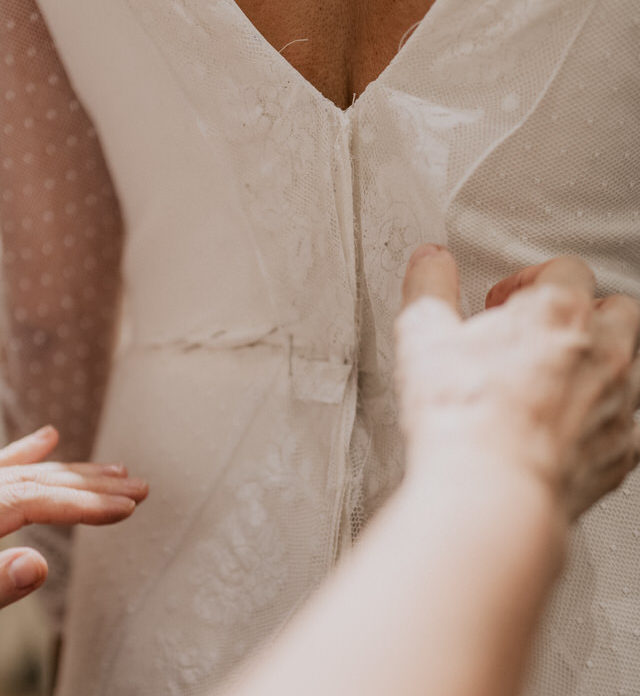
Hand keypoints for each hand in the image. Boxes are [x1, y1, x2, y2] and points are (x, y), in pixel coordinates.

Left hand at [0, 425, 147, 608]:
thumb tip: (38, 566)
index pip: (37, 500)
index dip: (86, 504)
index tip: (128, 508)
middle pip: (40, 481)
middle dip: (94, 485)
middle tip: (141, 487)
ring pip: (28, 473)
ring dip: (74, 472)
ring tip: (116, 470)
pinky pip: (2, 465)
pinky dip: (26, 452)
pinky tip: (50, 437)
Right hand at [396, 247, 639, 520]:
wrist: (488, 490)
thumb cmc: (462, 416)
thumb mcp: (423, 334)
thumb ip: (429, 287)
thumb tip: (430, 262)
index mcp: (557, 312)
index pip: (564, 270)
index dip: (529, 281)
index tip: (503, 303)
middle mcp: (600, 352)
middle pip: (616, 309)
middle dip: (582, 315)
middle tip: (540, 334)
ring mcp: (616, 403)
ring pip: (631, 364)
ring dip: (599, 363)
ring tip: (555, 378)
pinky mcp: (618, 453)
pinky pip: (627, 423)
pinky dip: (602, 419)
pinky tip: (566, 426)